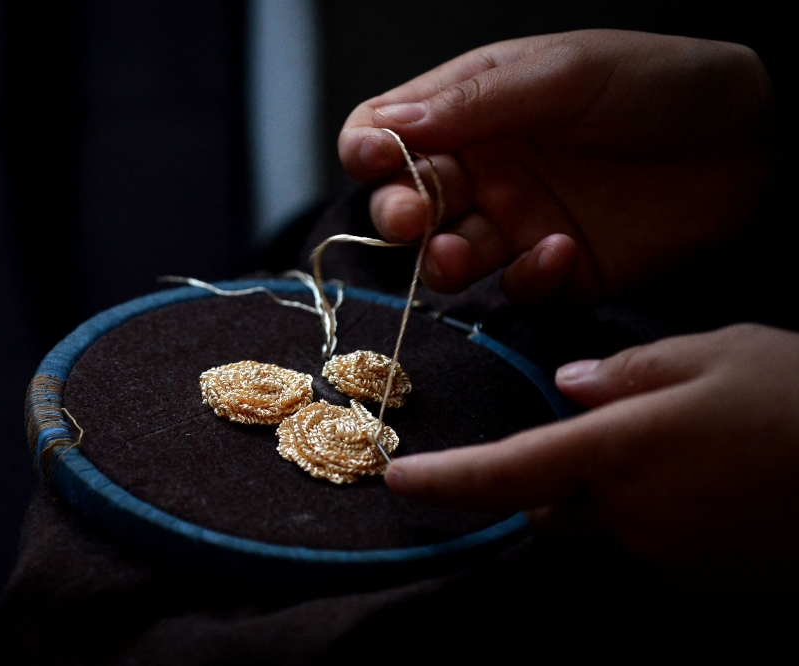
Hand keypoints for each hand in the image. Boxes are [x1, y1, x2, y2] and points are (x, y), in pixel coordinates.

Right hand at [339, 30, 777, 301]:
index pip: (389, 131)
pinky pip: (514, 288)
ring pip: (447, 257)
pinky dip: (527, 277)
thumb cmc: (657, 85)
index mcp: (473, 108)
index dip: (369, 147)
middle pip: (406, 201)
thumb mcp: (563, 75)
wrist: (754, 142)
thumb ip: (474, 103)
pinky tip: (563, 249)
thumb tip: (384, 127)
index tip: (374, 158)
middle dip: (397, 213)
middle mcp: (484, 168)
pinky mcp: (557, 270)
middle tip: (411, 219)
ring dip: (443, 260)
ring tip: (463, 254)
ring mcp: (517, 222)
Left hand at [386, 324, 798, 592]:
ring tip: (688, 463)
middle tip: (609, 441)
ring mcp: (670, 569)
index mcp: (619, 455)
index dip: (446, 480)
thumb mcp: (717, 355)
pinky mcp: (709, 598)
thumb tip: (571, 386)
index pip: (505, 474)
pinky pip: (655, 561)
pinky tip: (716, 497)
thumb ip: (629, 372)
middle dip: (552, 483)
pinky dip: (660, 530)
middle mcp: (630, 522)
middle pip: (548, 512)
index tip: (398, 479)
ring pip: (601, 536)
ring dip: (612, 504)